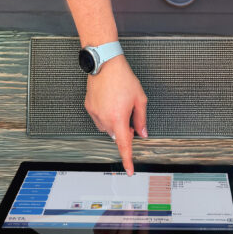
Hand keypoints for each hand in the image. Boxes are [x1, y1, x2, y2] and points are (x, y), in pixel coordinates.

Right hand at [84, 56, 147, 174]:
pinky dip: (106, 116)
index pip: (124, 145)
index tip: (129, 170)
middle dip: (124, 131)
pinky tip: (110, 103)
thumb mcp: (139, 99)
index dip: (128, 160)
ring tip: (119, 105)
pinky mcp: (89, 107)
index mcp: (119, 118)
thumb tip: (142, 133)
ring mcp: (95, 113)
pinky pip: (99, 119)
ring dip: (114, 123)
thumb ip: (141, 119)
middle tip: (130, 119)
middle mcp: (105, 118)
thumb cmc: (122, 78)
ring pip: (107, 128)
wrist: (105, 63)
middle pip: (116, 136)